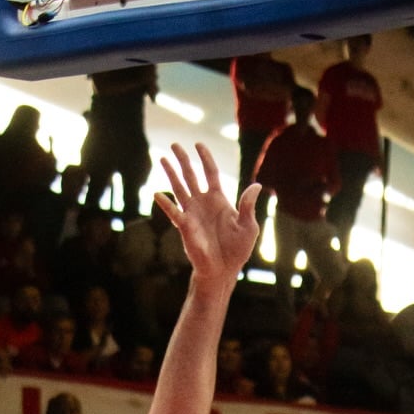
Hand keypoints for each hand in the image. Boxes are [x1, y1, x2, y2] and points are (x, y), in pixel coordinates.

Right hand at [155, 141, 260, 285]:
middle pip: (190, 175)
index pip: (210, 173)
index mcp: (218, 200)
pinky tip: (157, 194)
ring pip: (179, 188)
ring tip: (163, 159)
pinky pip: (173, 212)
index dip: (205, 158)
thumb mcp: (249, 227)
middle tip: (174, 144)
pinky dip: (166, 204)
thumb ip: (248, 206)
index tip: (198, 145)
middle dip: (183, 160)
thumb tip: (256, 185)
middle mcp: (202, 203)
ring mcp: (192, 213)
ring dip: (171, 174)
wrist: (224, 270)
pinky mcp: (185, 227)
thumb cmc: (237, 250)